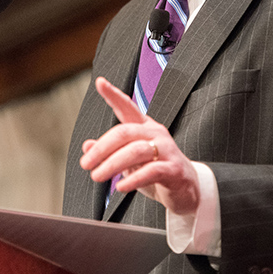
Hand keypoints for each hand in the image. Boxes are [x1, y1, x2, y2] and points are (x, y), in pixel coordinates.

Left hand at [79, 76, 200, 215]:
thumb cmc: (155, 172)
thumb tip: (87, 145)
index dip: (113, 95)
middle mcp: (156, 133)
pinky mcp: (175, 169)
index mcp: (144, 127)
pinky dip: (133, 179)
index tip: (100, 82)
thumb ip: (110, 152)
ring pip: (135, 151)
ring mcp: (167, 150)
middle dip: (101, 148)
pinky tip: (120, 187)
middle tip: (85, 164)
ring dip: (112, 164)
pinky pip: (151, 171)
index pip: (127, 107)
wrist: (187, 191)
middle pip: (124, 133)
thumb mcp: (128, 161)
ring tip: (97, 176)